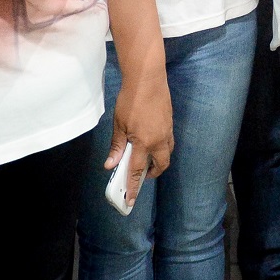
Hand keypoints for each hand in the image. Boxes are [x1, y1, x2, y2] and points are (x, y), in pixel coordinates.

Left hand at [108, 73, 174, 190]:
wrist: (148, 80)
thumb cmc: (130, 101)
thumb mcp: (119, 125)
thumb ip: (117, 146)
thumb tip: (110, 164)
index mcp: (144, 142)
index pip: (137, 170)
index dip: (133, 187)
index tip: (131, 200)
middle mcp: (159, 140)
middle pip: (161, 164)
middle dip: (152, 173)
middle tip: (141, 175)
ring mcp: (167, 131)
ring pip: (167, 153)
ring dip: (159, 160)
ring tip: (146, 159)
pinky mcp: (169, 123)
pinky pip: (168, 141)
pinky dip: (161, 148)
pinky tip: (151, 141)